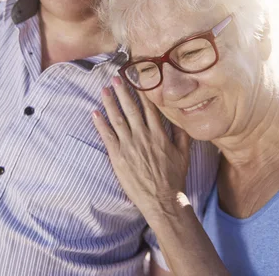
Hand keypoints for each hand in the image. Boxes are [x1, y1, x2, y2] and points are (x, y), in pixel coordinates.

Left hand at [92, 76, 190, 219]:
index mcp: (159, 134)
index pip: (149, 107)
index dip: (142, 92)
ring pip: (118, 119)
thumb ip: (182, 133)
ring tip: (104, 89)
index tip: (137, 79)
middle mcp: (143, 136)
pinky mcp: (118, 157)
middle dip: (123, 91)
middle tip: (116, 77)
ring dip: (110, 103)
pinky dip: (100, 124)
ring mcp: (129, 146)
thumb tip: (182, 116)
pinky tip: (94, 113)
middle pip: (131, 108)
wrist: (163, 200)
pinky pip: (107, 136)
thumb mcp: (184, 154)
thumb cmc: (174, 178)